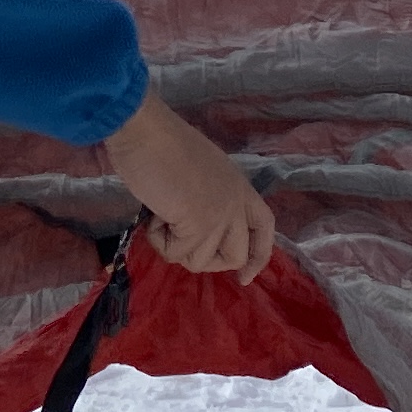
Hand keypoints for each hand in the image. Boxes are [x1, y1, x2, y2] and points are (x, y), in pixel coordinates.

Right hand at [102, 93, 276, 281]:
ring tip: (162, 215)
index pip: (265, 227)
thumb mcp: (200, 172)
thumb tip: (198, 225)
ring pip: (201, 261)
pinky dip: (158, 240)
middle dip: (207, 260)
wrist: (146, 133)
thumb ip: (210, 197)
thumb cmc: (164, 144)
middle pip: (236, 256)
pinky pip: (177, 254)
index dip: (259, 256)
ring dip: (174, 246)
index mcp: (240, 187)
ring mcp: (220, 217)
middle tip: (181, 241)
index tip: (245, 278)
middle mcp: (236, 204)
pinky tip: (154, 214)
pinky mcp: (199, 226)